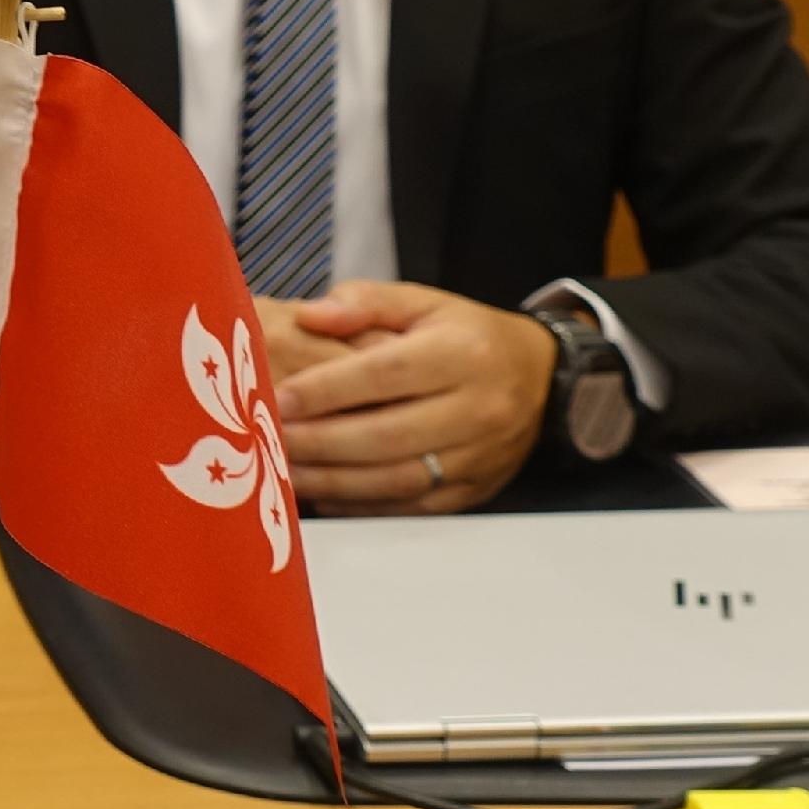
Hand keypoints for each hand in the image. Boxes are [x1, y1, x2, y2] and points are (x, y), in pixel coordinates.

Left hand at [251, 282, 554, 514]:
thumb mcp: (425, 302)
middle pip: (387, 435)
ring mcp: (479, 456)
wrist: (541, 378)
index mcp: (463, 353)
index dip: (327, 389)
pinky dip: (362, 506)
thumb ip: (367, 302)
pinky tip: (322, 495)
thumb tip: (311, 315)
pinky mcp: (475, 491)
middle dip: (319, 442)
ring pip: (396, 479)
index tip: (277, 398)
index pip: (385, 374)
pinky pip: (411, 507)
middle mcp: (477, 408)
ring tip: (281, 472)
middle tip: (268, 441)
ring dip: (332, 481)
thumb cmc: (467, 336)